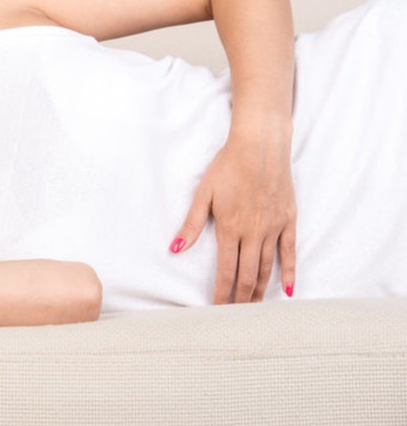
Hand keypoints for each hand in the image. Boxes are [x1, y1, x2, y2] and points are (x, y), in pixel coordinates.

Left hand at [171, 132, 296, 303]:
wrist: (260, 145)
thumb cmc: (227, 166)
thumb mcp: (203, 193)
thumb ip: (191, 224)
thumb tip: (175, 248)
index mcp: (231, 228)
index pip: (226, 271)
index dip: (221, 294)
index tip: (216, 311)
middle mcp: (254, 232)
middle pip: (247, 275)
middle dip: (240, 299)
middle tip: (234, 319)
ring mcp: (274, 227)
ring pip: (266, 267)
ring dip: (260, 290)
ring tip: (253, 308)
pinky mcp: (288, 220)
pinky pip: (289, 251)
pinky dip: (288, 271)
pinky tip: (288, 289)